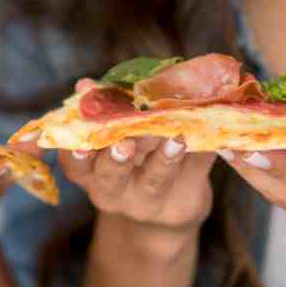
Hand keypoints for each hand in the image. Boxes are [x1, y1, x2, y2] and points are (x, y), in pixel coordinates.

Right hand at [57, 78, 217, 239]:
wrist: (165, 203)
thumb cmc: (132, 156)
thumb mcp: (113, 137)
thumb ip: (102, 110)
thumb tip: (85, 84)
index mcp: (90, 172)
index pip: (76, 165)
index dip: (75, 153)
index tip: (81, 139)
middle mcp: (113, 190)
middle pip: (110, 177)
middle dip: (117, 159)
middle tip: (125, 144)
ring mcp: (148, 200)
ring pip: (153, 181)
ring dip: (164, 159)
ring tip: (175, 139)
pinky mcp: (182, 202)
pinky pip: (193, 173)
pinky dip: (201, 154)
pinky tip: (210, 140)